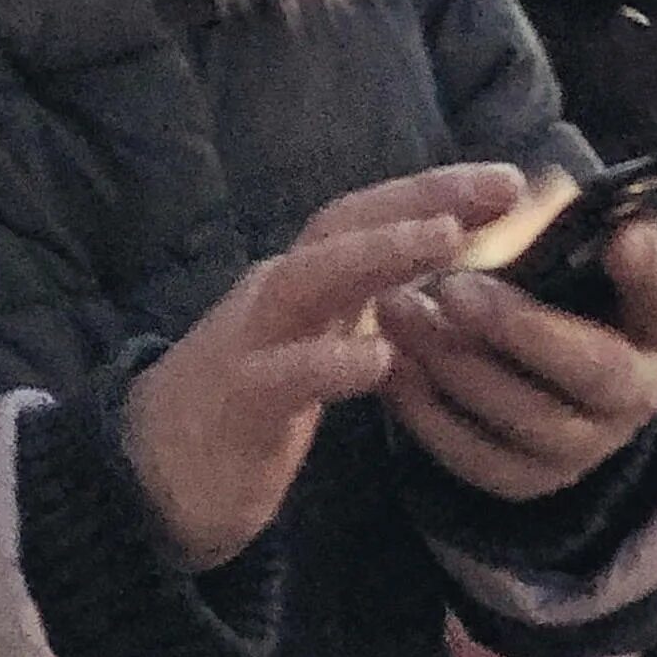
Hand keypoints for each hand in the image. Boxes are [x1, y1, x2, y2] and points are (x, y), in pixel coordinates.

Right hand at [126, 198, 471, 573]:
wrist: (150, 476)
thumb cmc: (249, 403)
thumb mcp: (317, 342)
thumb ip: (368, 305)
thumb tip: (454, 276)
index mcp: (301, 280)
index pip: (366, 216)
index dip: (432, 192)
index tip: (506, 180)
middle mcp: (276, 294)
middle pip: (343, 225)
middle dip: (422, 199)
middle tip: (500, 186)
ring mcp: (251, 343)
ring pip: (310, 280)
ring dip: (378, 253)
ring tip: (445, 239)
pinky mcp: (237, 403)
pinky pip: (283, 376)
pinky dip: (330, 363)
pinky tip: (381, 361)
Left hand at [374, 222, 656, 504]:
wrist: (550, 374)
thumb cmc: (567, 292)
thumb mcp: (584, 254)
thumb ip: (577, 225)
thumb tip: (561, 192)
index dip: (651, 272)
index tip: (623, 237)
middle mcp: (636, 397)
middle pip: (590, 371)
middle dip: (518, 327)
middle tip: (454, 287)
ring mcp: (583, 448)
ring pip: (524, 415)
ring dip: (455, 363)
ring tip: (400, 310)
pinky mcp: (526, 478)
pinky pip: (476, 456)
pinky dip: (429, 413)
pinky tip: (392, 364)